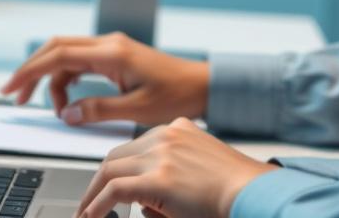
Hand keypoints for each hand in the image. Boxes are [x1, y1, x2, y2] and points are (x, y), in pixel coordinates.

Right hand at [0, 32, 209, 125]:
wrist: (201, 86)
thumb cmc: (176, 94)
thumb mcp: (136, 109)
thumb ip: (98, 110)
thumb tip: (67, 113)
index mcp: (112, 53)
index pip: (59, 55)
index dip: (31, 71)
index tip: (12, 88)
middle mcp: (109, 45)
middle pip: (57, 49)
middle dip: (33, 71)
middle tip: (17, 97)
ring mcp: (112, 49)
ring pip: (67, 56)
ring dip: (52, 79)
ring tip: (52, 108)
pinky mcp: (115, 57)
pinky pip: (81, 62)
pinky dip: (67, 78)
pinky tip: (66, 98)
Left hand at [76, 117, 277, 217]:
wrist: (251, 190)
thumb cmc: (233, 187)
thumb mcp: (197, 169)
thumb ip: (168, 175)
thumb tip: (141, 205)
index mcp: (178, 129)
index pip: (134, 147)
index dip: (116, 170)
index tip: (106, 187)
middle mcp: (167, 135)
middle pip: (117, 155)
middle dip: (98, 182)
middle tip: (88, 205)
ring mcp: (161, 153)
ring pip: (110, 169)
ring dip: (93, 195)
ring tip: (86, 215)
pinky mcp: (158, 177)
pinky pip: (115, 190)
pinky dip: (97, 206)